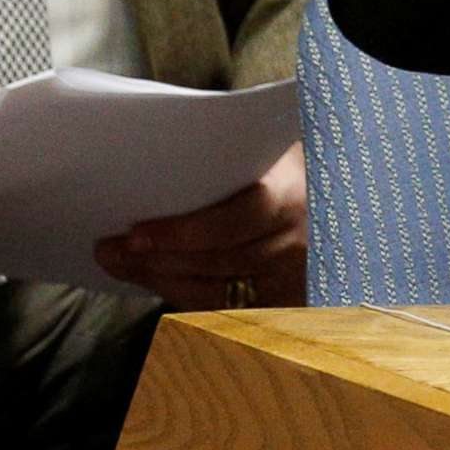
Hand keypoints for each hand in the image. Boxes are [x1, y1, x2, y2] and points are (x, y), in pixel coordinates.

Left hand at [94, 142, 305, 309]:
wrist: (341, 190)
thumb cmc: (291, 159)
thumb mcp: (275, 141)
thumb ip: (233, 144)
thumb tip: (161, 142)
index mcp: (298, 191)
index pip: (240, 220)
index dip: (184, 232)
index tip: (136, 232)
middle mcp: (302, 238)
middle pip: (218, 260)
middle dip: (156, 258)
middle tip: (109, 249)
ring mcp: (296, 275)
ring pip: (216, 290)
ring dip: (160, 279)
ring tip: (121, 262)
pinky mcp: (287, 301)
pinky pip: (225, 308)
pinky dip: (185, 295)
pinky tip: (156, 279)